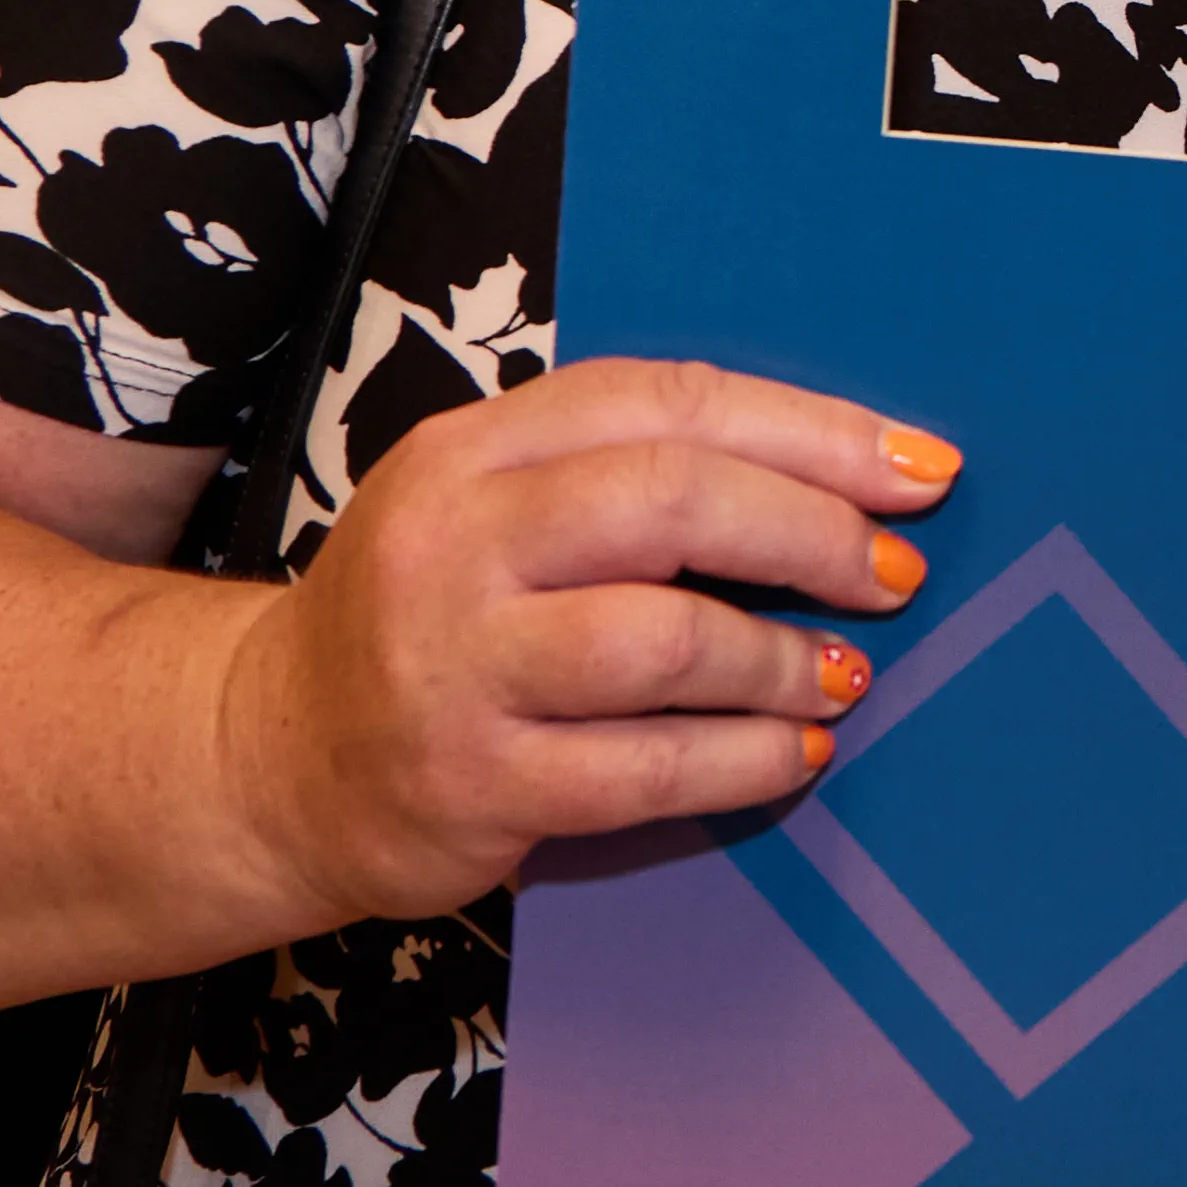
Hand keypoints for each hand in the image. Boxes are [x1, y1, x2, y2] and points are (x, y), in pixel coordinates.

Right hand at [204, 357, 959, 935]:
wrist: (271, 757)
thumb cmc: (426, 622)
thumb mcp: (491, 510)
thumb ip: (626, 480)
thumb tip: (837, 483)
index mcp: (469, 449)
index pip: (662, 403)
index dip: (809, 430)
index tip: (916, 469)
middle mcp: (452, 542)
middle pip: (673, 500)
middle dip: (813, 532)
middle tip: (894, 572)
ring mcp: (455, 666)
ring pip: (666, 640)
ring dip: (784, 659)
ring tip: (846, 673)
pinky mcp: (471, 782)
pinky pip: (645, 768)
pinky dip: (743, 759)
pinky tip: (792, 752)